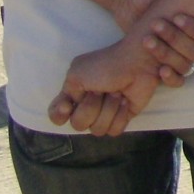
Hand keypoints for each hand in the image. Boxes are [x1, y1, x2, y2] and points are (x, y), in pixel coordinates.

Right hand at [47, 35, 164, 134]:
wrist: (136, 62)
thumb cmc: (105, 64)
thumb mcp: (77, 73)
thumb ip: (67, 94)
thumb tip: (68, 110)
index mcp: (73, 95)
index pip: (57, 116)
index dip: (59, 115)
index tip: (68, 105)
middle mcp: (87, 108)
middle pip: (79, 125)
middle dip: (91, 106)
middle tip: (102, 89)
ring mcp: (105, 114)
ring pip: (98, 130)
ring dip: (108, 108)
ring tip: (117, 92)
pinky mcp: (122, 118)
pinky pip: (115, 131)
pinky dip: (120, 114)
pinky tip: (125, 101)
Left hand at [113, 0, 193, 84]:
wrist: (128, 2)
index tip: (176, 16)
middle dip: (176, 39)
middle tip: (156, 25)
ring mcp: (181, 54)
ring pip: (186, 65)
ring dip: (167, 55)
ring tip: (147, 40)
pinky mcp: (166, 64)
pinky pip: (178, 80)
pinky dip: (171, 78)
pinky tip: (159, 70)